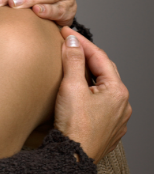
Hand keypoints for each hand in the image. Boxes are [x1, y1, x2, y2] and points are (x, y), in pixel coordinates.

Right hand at [54, 27, 131, 161]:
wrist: (73, 156)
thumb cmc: (74, 126)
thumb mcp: (71, 87)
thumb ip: (72, 61)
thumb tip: (72, 41)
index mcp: (117, 91)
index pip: (99, 57)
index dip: (81, 42)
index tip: (65, 32)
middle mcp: (122, 104)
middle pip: (103, 71)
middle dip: (85, 56)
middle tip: (67, 44)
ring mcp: (117, 117)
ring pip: (102, 87)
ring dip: (87, 74)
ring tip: (70, 65)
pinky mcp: (107, 128)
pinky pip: (100, 102)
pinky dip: (88, 91)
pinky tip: (77, 91)